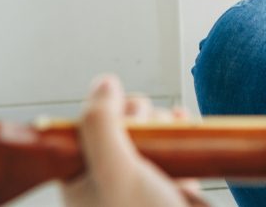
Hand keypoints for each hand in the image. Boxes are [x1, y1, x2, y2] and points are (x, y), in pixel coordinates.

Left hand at [61, 76, 206, 206]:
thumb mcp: (116, 170)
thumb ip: (103, 125)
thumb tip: (104, 83)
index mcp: (80, 179)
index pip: (89, 124)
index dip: (111, 112)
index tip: (128, 118)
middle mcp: (106, 178)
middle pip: (123, 124)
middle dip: (144, 120)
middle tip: (152, 135)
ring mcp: (139, 180)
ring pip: (151, 132)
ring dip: (166, 128)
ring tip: (174, 141)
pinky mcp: (166, 182)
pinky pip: (173, 146)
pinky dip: (182, 138)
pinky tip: (186, 137)